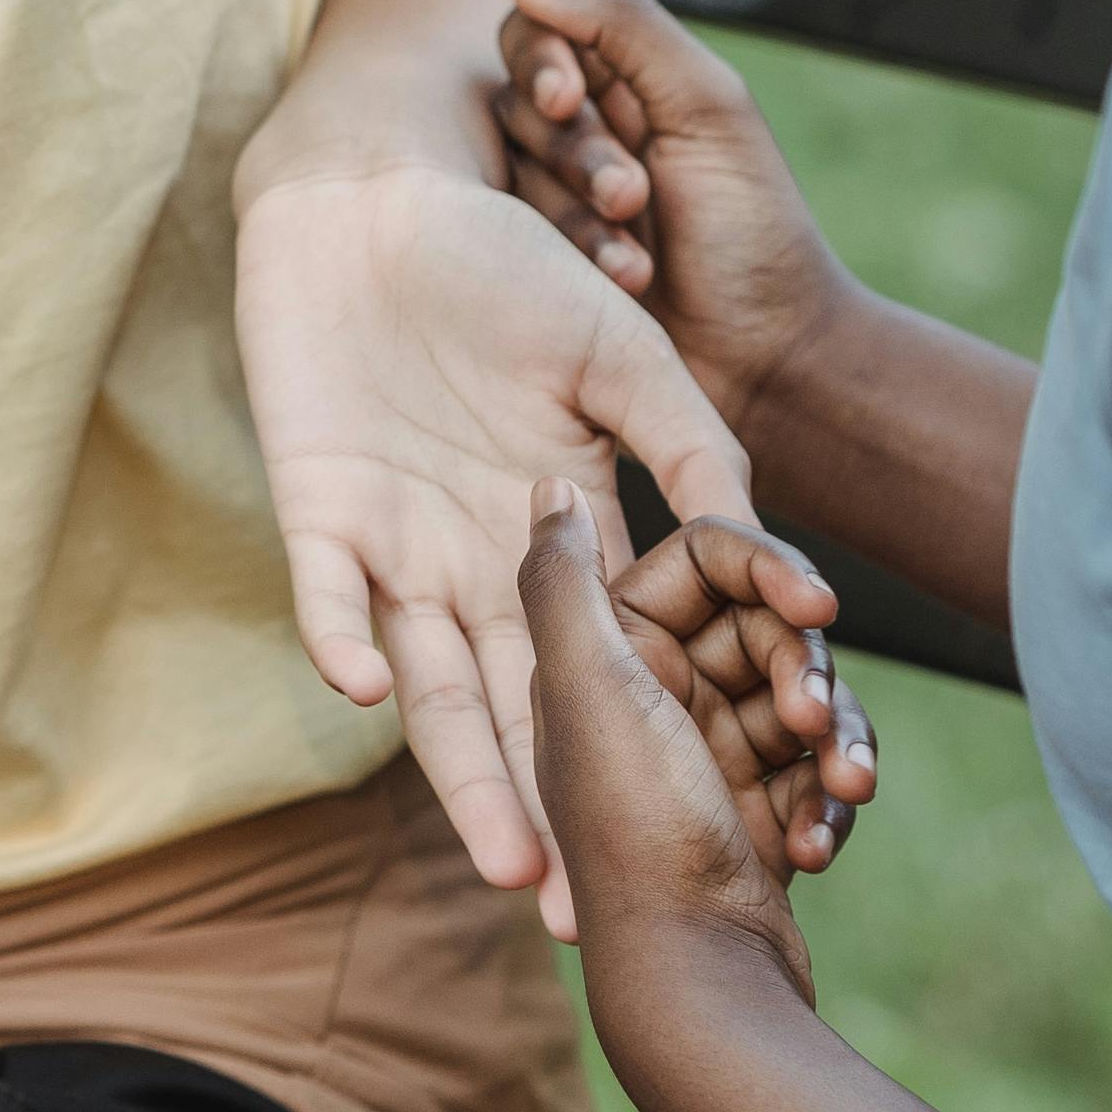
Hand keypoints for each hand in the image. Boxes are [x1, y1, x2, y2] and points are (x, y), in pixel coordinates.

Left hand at [234, 160, 859, 919]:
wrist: (378, 193)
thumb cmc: (509, 265)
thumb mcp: (623, 358)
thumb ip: (692, 451)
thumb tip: (795, 566)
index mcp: (564, 542)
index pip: (615, 671)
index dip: (649, 754)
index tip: (698, 845)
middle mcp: (481, 567)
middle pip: (522, 714)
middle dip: (550, 814)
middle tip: (582, 918)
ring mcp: (396, 547)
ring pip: (433, 689)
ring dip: (463, 774)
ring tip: (506, 862)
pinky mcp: (316, 510)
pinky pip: (327, 595)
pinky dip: (345, 637)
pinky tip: (378, 688)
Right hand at [498, 0, 851, 435]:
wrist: (769, 358)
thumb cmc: (752, 228)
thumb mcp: (706, 105)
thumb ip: (622, 23)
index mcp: (624, 82)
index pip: (537, 33)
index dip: (539, 60)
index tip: (568, 100)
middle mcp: (580, 133)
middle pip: (514, 105)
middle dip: (569, 151)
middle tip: (630, 195)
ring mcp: (554, 201)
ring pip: (509, 175)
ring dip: (573, 212)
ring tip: (637, 256)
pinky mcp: (537, 266)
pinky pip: (507, 240)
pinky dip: (569, 255)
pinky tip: (623, 282)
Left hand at [520, 479, 821, 1019]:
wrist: (692, 988)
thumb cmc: (639, 833)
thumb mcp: (590, 689)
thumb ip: (560, 577)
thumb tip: (545, 481)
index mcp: (601, 650)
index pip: (708, 560)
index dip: (770, 571)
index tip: (819, 606)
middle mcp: (645, 695)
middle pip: (765, 629)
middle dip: (805, 671)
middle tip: (813, 723)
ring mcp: (702, 756)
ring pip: (803, 698)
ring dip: (834, 740)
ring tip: (841, 788)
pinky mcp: (750, 813)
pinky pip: (815, 772)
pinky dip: (826, 801)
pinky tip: (816, 846)